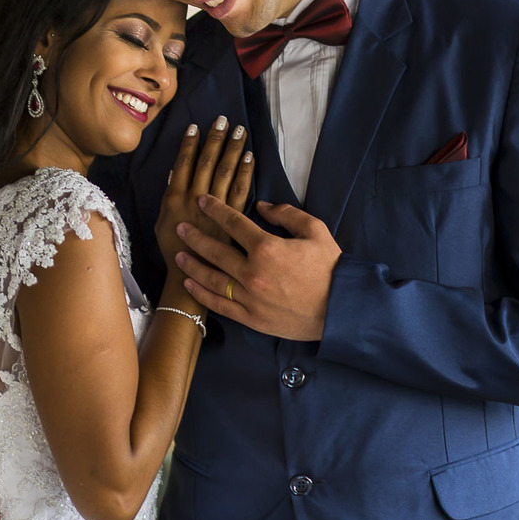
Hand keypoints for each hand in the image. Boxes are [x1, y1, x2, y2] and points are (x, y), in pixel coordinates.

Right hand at [155, 116, 253, 273]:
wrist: (193, 279)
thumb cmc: (175, 252)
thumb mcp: (161, 224)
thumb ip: (168, 198)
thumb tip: (174, 174)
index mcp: (174, 200)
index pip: (183, 164)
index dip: (190, 144)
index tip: (196, 126)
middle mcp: (194, 201)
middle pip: (206, 163)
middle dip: (215, 140)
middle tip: (223, 120)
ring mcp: (215, 211)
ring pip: (224, 173)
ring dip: (232, 150)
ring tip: (240, 132)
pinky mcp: (232, 221)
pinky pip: (240, 192)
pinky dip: (246, 173)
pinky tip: (250, 157)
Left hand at [175, 198, 340, 340]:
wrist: (341, 309)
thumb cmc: (330, 268)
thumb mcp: (315, 231)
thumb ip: (286, 214)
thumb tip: (262, 206)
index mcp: (267, 248)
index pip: (233, 222)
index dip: (216, 209)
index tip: (203, 201)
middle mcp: (252, 272)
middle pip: (215, 250)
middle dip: (195, 236)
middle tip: (181, 227)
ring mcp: (249, 297)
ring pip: (211, 278)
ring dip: (192, 265)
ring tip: (178, 256)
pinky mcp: (251, 318)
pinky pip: (220, 305)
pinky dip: (202, 294)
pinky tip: (190, 285)